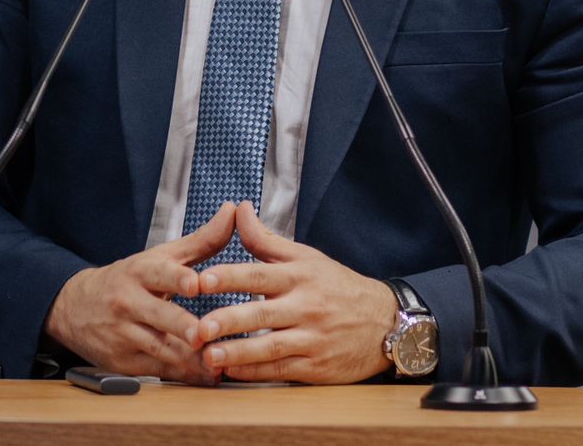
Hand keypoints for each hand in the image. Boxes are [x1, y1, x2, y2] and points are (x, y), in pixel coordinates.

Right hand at [41, 202, 235, 384]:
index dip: (177, 278)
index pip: (159, 274)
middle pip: (158, 315)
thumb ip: (201, 239)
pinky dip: (181, 375)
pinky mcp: (123, 361)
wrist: (74, 307)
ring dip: (188, 358)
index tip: (196, 283)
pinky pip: (156, 370)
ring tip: (216, 364)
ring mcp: (124, 334)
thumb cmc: (128, 279)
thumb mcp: (159, 256)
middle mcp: (129, 302)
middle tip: (204, 334)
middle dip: (182, 326)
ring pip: (158, 348)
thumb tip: (233, 211)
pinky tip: (204, 376)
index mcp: (140, 272)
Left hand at [194, 201, 397, 383]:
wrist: (385, 321)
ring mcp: (312, 339)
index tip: (200, 280)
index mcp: (300, 276)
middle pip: (262, 314)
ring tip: (207, 356)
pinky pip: (281, 370)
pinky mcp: (316, 367)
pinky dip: (255, 372)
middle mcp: (306, 306)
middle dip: (227, 320)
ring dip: (237, 353)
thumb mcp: (307, 257)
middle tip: (197, 327)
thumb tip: (238, 209)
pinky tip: (231, 372)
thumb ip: (266, 239)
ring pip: (270, 347)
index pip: (259, 274)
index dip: (229, 277)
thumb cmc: (338, 286)